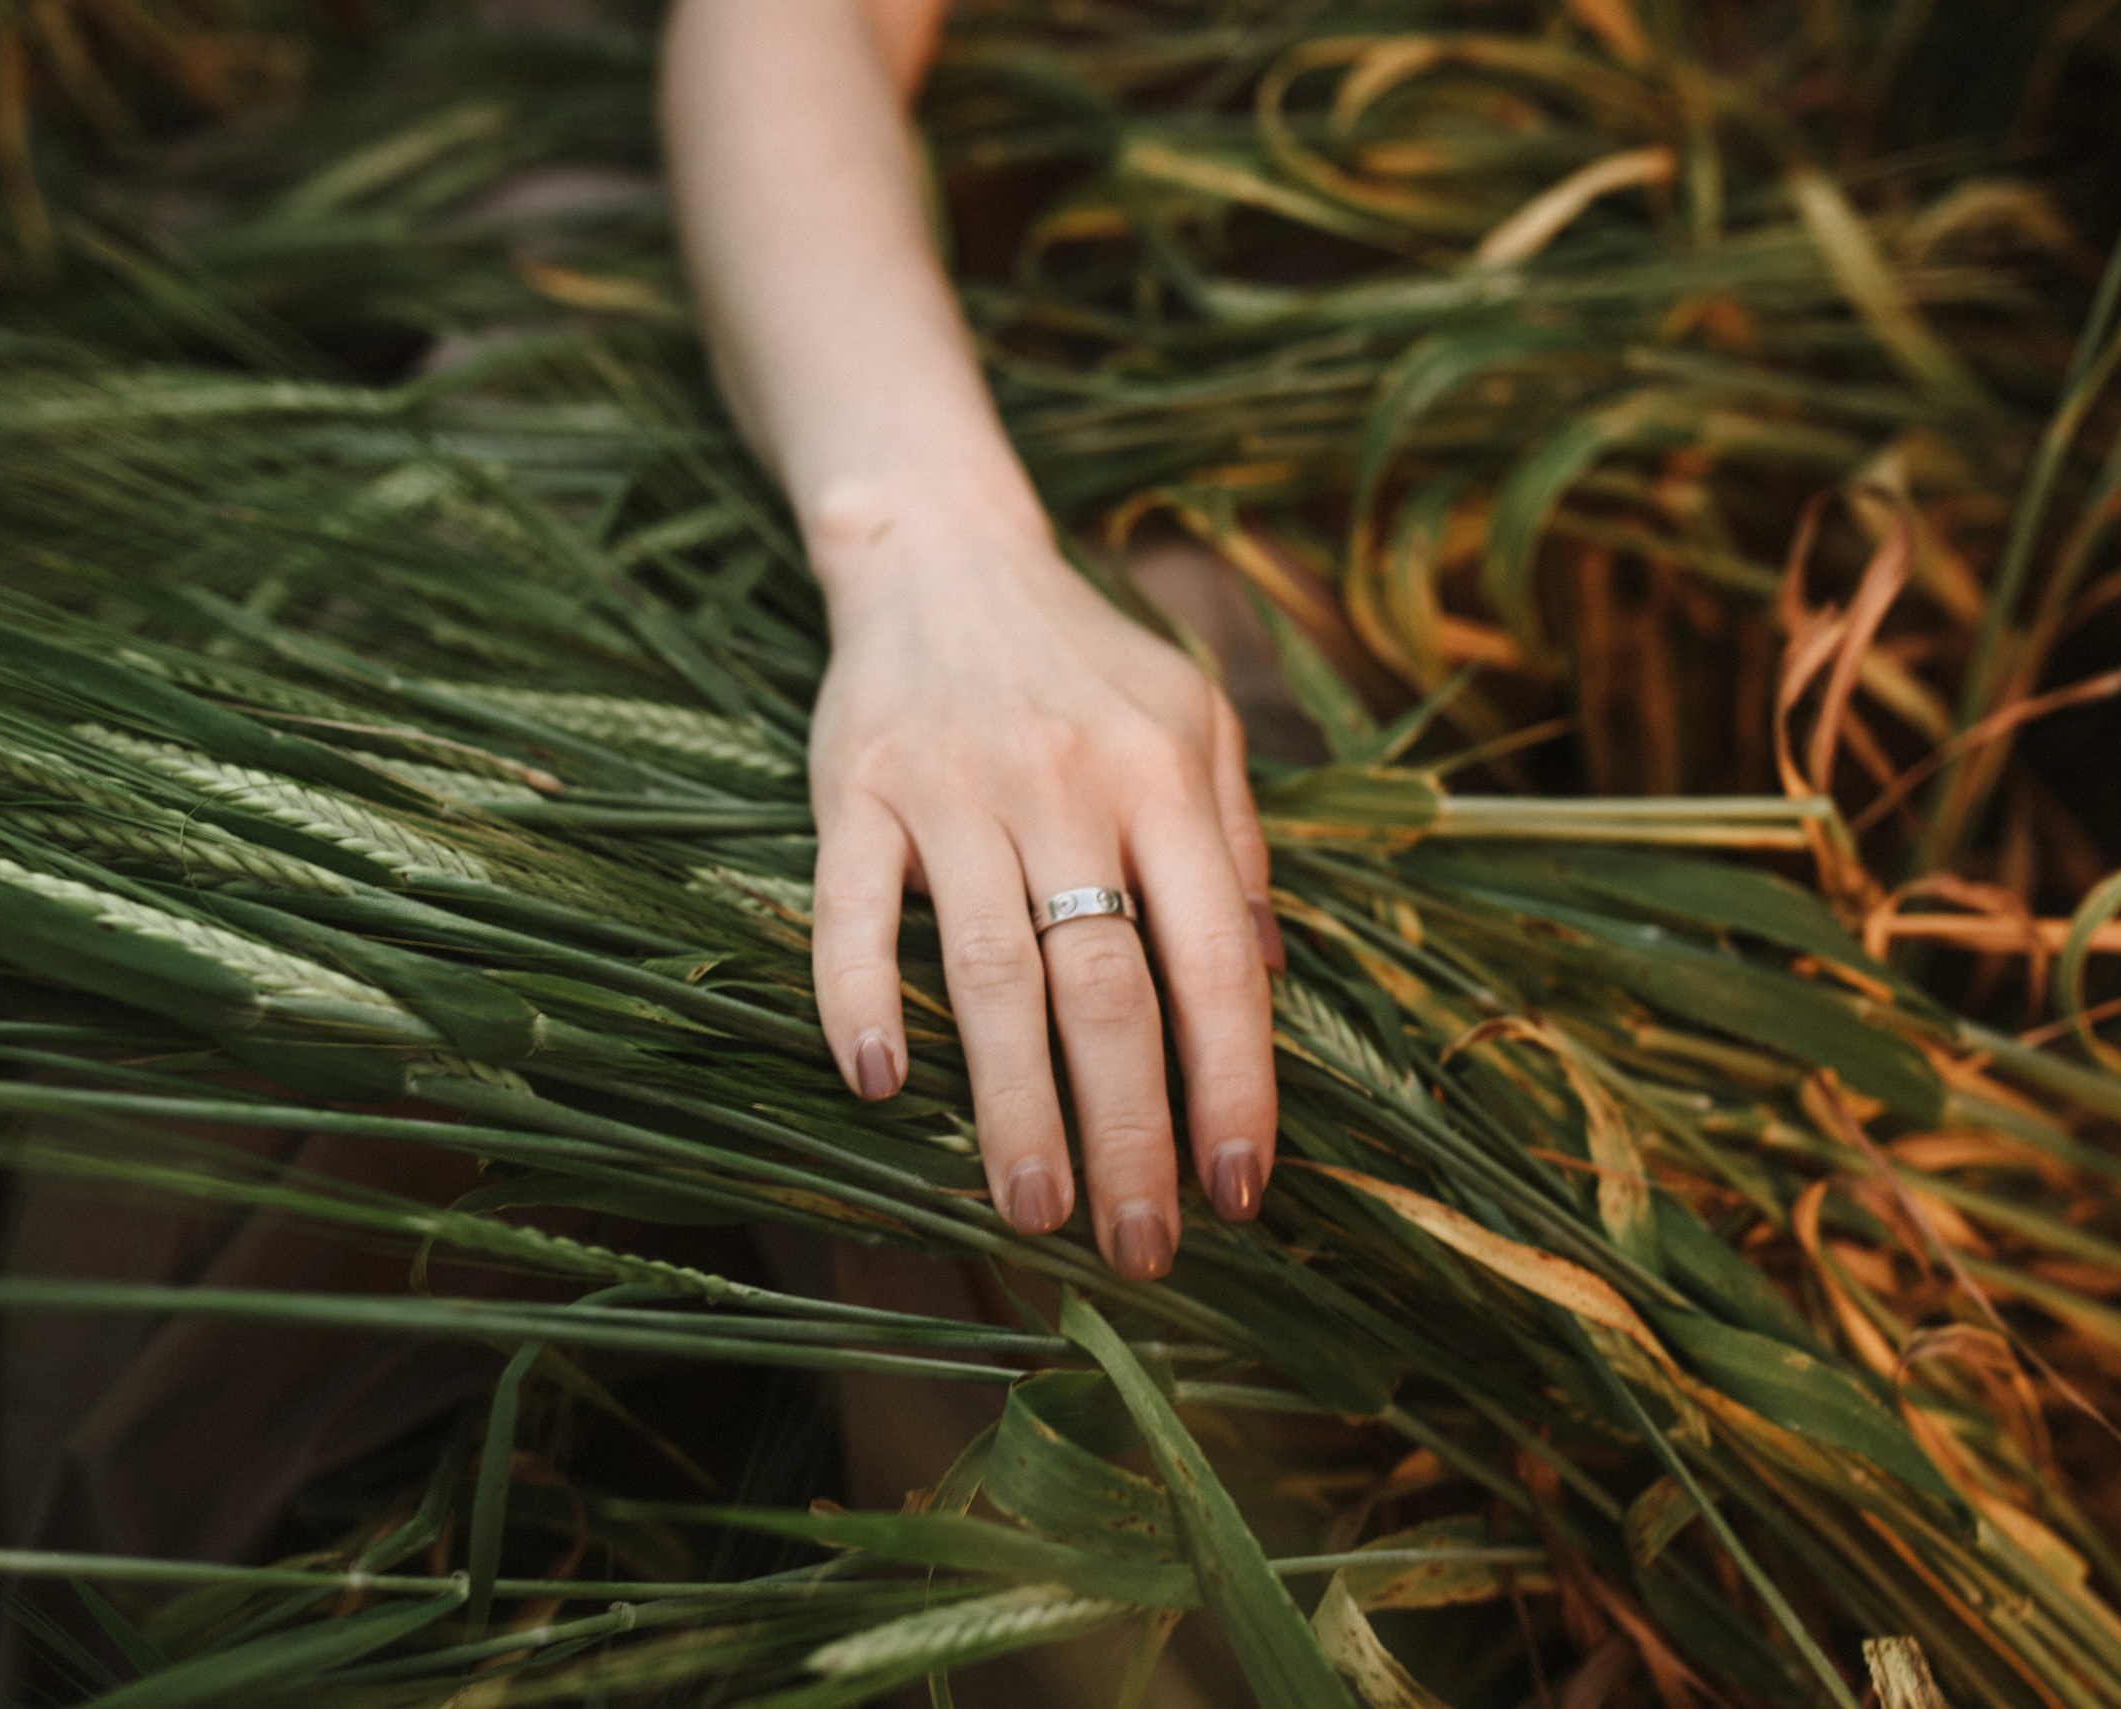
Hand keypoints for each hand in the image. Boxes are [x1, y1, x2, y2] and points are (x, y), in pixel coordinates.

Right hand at [805, 492, 1283, 1280]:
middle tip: (1140, 1245)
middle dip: (1128, 1132)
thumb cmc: (1085, 663)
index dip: (1232, 1082)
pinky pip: (850, 908)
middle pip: (1105, 988)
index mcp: (1164, 776)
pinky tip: (877, 1088)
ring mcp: (954, 789)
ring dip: (1012, 1104)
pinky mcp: (855, 789)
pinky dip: (857, 998)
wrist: (943, 556)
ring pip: (987, 971)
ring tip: (1031, 1209)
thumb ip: (1235, 846)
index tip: (1240, 1189)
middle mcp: (1065, 785)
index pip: (1214, 958)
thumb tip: (1271, 984)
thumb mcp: (1194, 722)